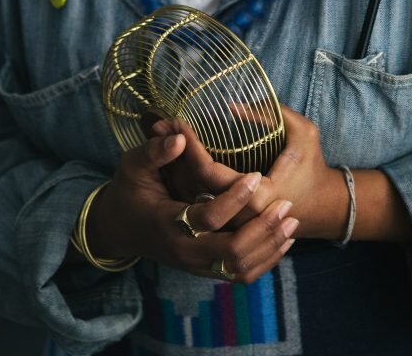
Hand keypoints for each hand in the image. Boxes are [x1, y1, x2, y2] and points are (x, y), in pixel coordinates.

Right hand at [84, 132, 298, 283]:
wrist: (119, 229)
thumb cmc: (128, 191)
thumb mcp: (132, 165)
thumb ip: (155, 151)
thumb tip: (181, 135)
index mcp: (168, 224)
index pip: (207, 219)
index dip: (233, 199)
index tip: (256, 176)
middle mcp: (184, 252)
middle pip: (232, 252)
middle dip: (263, 229)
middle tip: (287, 205)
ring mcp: (195, 265)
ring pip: (241, 269)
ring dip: (269, 247)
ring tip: (291, 222)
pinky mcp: (205, 269)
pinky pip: (240, 274)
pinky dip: (264, 261)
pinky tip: (282, 241)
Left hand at [151, 107, 348, 239]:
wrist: (322, 205)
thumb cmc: (312, 164)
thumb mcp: (303, 131)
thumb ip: (271, 115)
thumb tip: (230, 107)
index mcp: (257, 196)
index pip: (209, 173)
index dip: (191, 146)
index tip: (177, 120)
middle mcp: (238, 216)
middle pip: (191, 186)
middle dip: (171, 152)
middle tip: (157, 123)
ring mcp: (232, 222)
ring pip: (190, 195)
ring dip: (172, 163)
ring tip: (159, 130)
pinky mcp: (229, 219)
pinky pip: (197, 199)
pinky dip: (182, 175)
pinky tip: (172, 152)